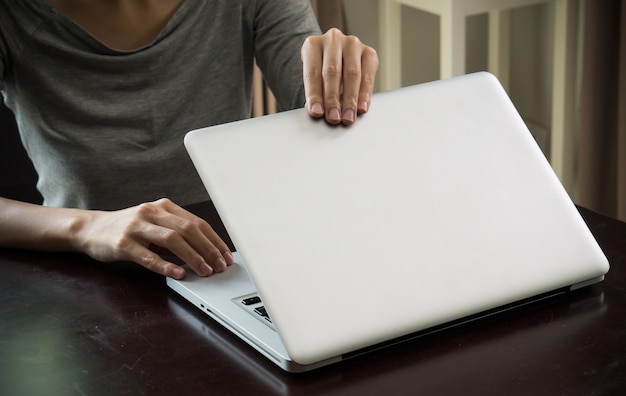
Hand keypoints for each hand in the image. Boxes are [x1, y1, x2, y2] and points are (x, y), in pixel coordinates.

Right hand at [76, 198, 232, 278]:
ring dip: (192, 257)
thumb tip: (205, 251)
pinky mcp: (123, 243)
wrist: (90, 228)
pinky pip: (148, 256)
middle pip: (188, 229)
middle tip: (219, 266)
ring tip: (204, 271)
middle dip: (208, 249)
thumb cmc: (127, 228)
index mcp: (164, 206)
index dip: (214, 240)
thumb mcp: (154, 223)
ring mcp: (136, 227)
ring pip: (172, 240)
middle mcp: (152, 212)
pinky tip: (179, 274)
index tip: (226, 256)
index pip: (197, 222)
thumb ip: (176, 232)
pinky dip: (166, 266)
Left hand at [301, 28, 378, 124]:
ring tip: (348, 117)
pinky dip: (365, 94)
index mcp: (312, 44)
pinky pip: (368, 75)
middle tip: (334, 118)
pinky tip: (362, 108)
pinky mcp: (369, 52)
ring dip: (350, 99)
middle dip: (333, 99)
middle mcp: (332, 39)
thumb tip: (318, 111)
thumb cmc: (321, 71)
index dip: (314, 94)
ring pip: (352, 73)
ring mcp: (352, 43)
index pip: (312, 72)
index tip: (316, 112)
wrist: (335, 57)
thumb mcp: (313, 79)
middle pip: (332, 72)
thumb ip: (315, 92)